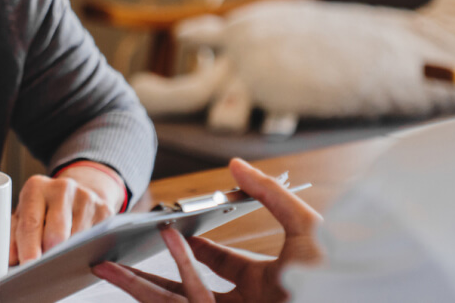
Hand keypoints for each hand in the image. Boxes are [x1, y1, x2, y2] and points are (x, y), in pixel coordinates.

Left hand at [11, 165, 121, 264]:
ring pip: (77, 239)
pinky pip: (95, 240)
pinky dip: (85, 250)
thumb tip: (10, 259)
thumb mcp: (24, 215)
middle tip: (44, 266)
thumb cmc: (43, 209)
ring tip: (60, 255)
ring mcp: (86, 197)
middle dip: (49, 253)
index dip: (29, 248)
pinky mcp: (105, 210)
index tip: (28, 265)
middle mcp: (62, 188)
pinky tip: (78, 249)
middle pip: (56, 233)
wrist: (73, 193)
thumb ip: (13, 236)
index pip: (31, 223)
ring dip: (67, 253)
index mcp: (36, 187)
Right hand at [90, 159, 324, 301]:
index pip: (218, 267)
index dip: (192, 249)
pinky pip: (188, 299)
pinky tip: (148, 255)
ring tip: (102, 266)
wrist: (352, 299)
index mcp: (263, 285)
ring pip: (171, 302)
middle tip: (114, 259)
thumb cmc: (340, 274)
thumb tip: (235, 164)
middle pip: (182, 289)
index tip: (168, 230)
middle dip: (144, 276)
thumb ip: (269, 194)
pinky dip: (168, 276)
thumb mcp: (304, 226)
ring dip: (134, 284)